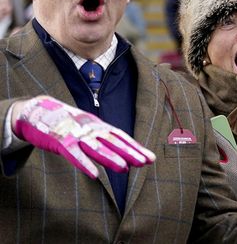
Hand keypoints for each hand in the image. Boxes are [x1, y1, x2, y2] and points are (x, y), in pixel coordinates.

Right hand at [11, 96, 155, 178]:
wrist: (37, 111)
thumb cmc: (66, 123)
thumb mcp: (87, 128)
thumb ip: (102, 139)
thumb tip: (120, 153)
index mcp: (99, 126)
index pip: (122, 138)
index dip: (136, 148)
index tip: (151, 158)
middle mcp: (91, 129)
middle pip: (114, 142)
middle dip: (130, 152)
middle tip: (146, 162)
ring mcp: (76, 135)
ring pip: (96, 148)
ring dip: (111, 158)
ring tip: (125, 169)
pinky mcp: (60, 142)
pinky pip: (73, 155)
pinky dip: (84, 164)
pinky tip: (95, 175)